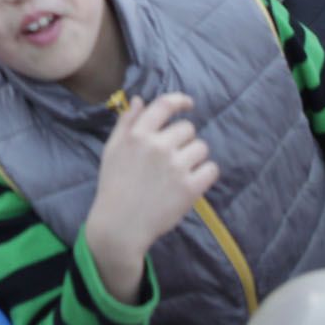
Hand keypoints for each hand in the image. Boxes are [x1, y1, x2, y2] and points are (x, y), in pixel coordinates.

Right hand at [85, 94, 218, 304]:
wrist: (120, 224)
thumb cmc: (114, 185)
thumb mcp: (112, 149)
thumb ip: (126, 122)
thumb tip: (138, 100)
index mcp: (138, 135)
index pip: (164, 105)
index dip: (180, 101)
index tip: (188, 105)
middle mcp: (158, 147)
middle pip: (187, 128)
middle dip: (183, 139)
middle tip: (172, 157)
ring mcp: (176, 167)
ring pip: (201, 147)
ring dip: (194, 156)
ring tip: (180, 171)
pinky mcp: (190, 188)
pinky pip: (211, 169)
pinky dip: (205, 174)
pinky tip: (192, 181)